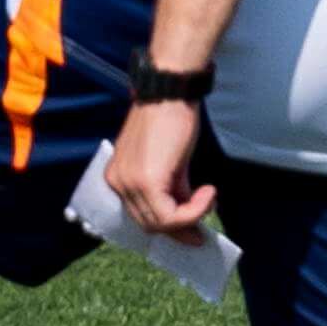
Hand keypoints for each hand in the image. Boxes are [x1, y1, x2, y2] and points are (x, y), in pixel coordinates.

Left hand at [108, 98, 215, 237]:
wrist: (172, 93)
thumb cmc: (172, 121)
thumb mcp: (171, 164)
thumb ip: (174, 191)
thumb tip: (190, 220)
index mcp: (117, 176)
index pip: (140, 215)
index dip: (169, 226)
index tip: (192, 231)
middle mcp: (117, 182)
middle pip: (149, 224)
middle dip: (180, 229)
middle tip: (204, 228)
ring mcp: (128, 183)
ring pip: (160, 223)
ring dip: (191, 217)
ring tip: (209, 197)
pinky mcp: (146, 182)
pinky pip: (171, 215)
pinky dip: (194, 211)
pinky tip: (209, 192)